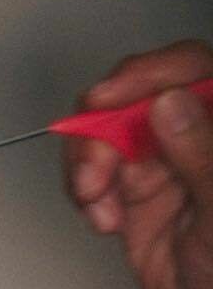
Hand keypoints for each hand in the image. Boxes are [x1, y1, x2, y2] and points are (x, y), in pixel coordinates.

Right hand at [62, 39, 212, 288]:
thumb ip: (202, 152)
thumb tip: (168, 104)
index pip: (191, 72)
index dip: (147, 74)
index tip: (108, 99)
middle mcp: (197, 140)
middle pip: (140, 99)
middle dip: (105, 127)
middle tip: (94, 169)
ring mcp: (167, 169)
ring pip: (111, 136)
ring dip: (88, 162)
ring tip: (94, 199)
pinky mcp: (139, 201)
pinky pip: (100, 177)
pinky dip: (87, 192)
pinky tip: (101, 217)